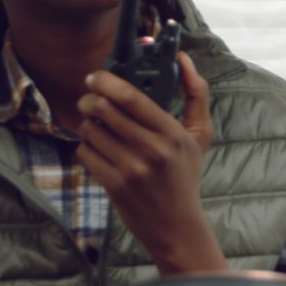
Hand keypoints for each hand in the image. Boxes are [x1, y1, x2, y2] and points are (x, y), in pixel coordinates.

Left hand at [76, 51, 224, 275]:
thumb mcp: (200, 135)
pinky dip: (86, 146)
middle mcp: (152, 151)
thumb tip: (183, 58)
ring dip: (87, 123)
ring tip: (95, 125)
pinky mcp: (114, 185)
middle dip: (89, 98)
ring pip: (91, 130)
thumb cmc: (185, 175)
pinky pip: (86, 153)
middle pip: (105, 109)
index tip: (96, 76)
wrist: (176, 226)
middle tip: (89, 98)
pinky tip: (97, 148)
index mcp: (172, 134)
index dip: (108, 81)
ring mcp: (131, 169)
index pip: (133, 98)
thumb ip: (196, 94)